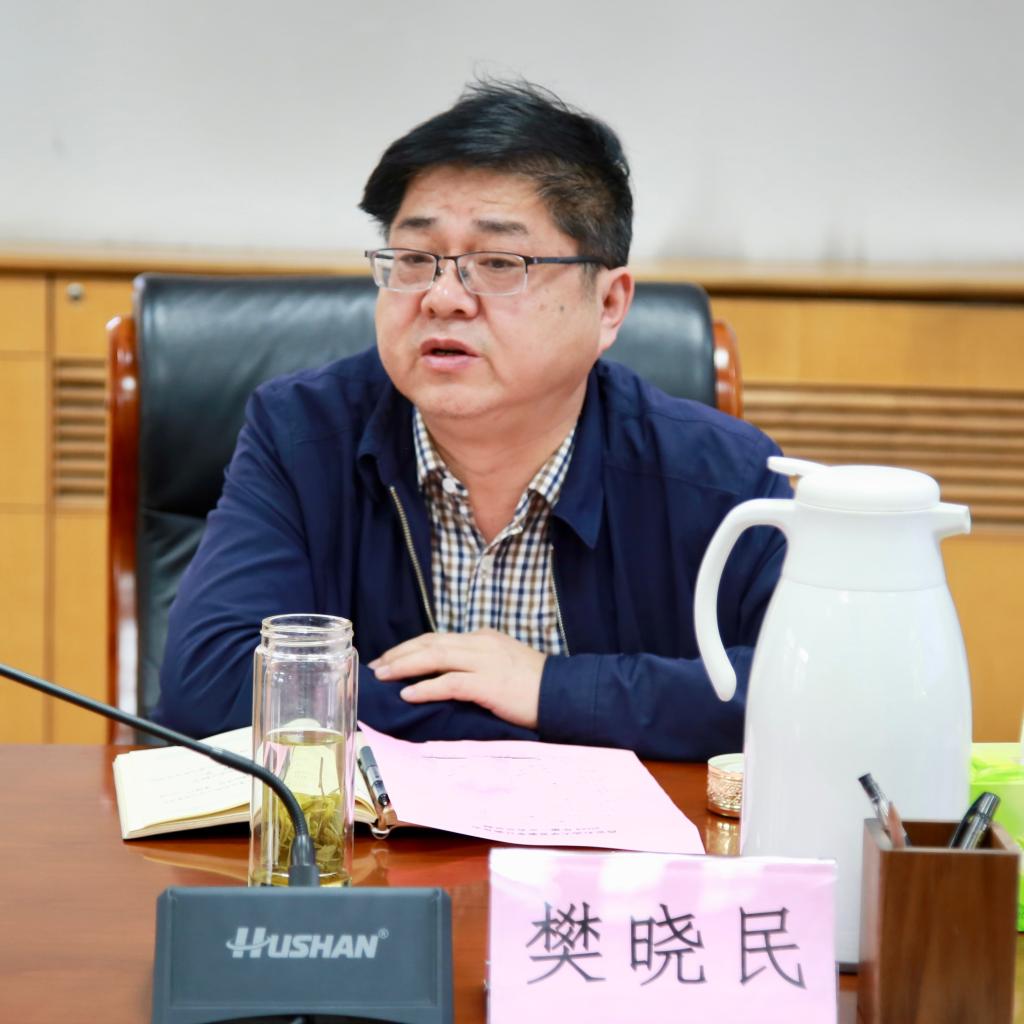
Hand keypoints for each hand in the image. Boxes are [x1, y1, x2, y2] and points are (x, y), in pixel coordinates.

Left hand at [368, 628, 545, 729]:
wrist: (564, 694)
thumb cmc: (534, 686)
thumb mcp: (502, 664)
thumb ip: (476, 665)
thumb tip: (445, 677)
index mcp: (483, 638)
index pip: (438, 638)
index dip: (409, 648)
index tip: (387, 660)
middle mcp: (480, 644)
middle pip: (430, 643)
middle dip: (399, 654)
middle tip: (375, 667)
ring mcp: (484, 662)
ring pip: (435, 657)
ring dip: (404, 666)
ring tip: (383, 676)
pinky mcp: (488, 684)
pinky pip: (449, 683)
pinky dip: (425, 687)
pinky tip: (408, 694)